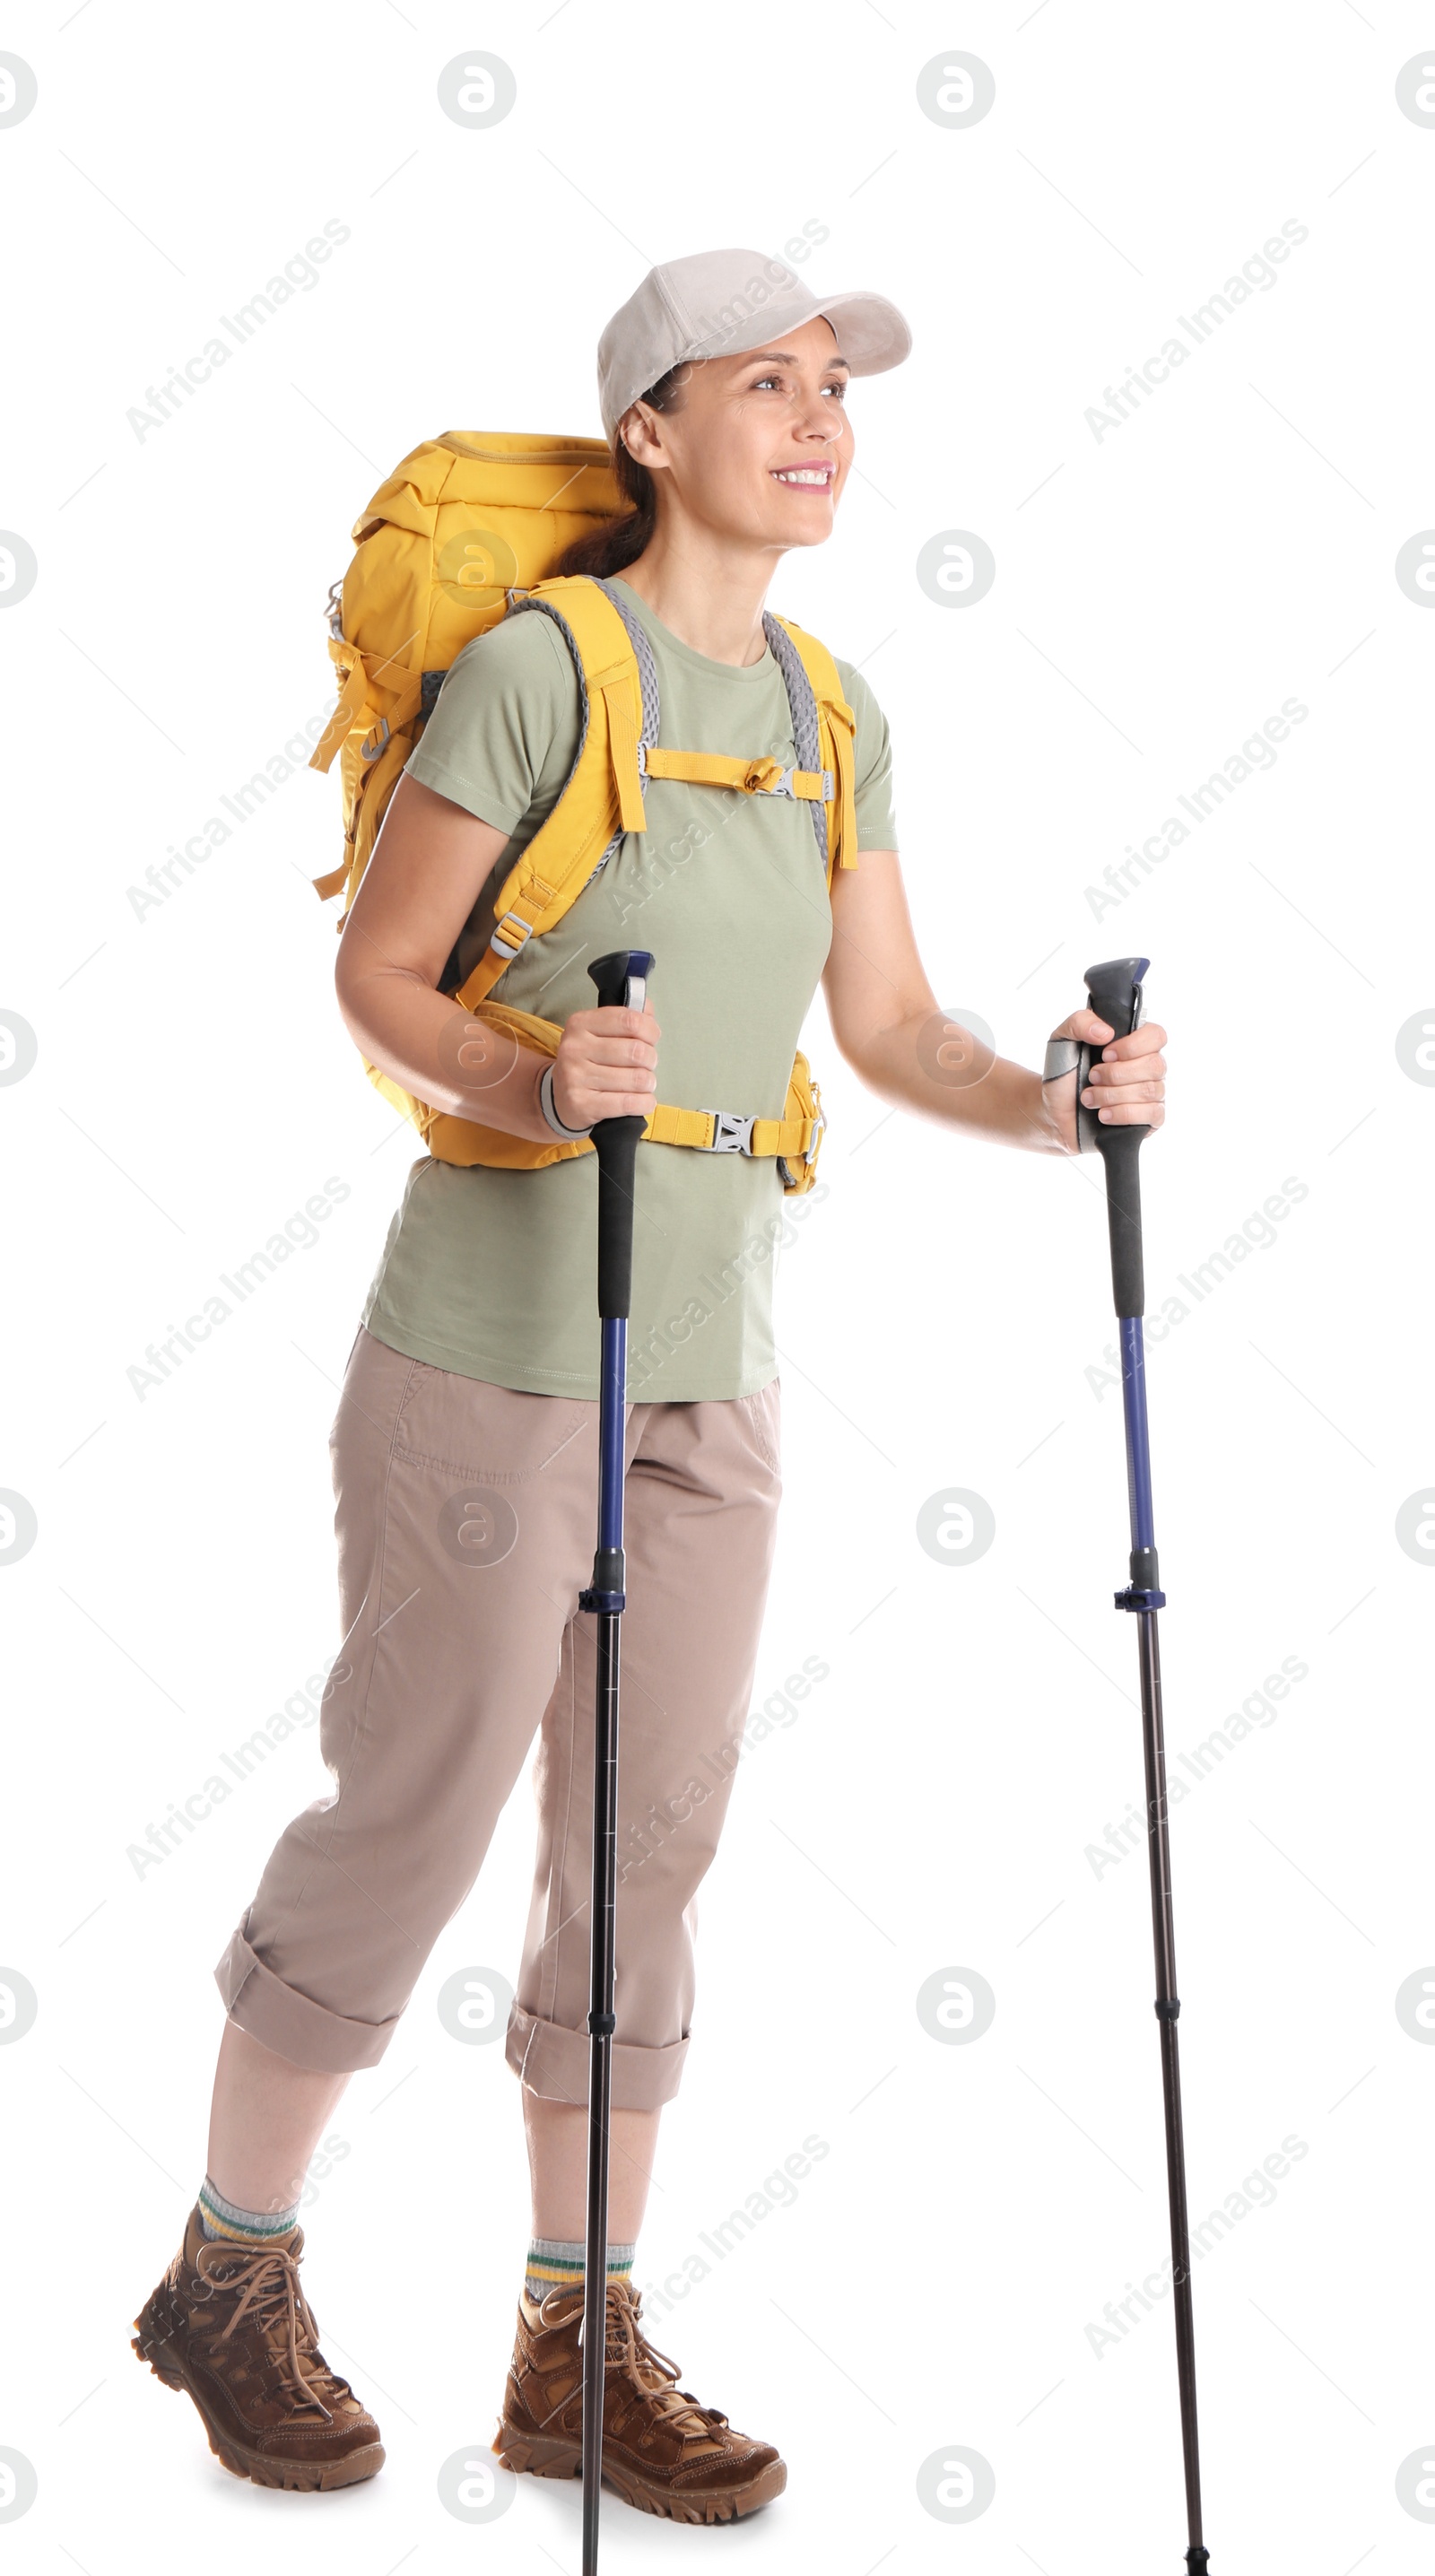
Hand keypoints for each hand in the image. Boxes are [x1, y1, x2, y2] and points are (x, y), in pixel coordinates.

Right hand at [551, 995, 661, 1127]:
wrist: (561, 1098)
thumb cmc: (591, 1061)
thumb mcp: (601, 1032)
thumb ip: (629, 1016)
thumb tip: (647, 1009)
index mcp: (581, 1023)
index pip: (631, 1020)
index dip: (650, 1031)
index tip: (651, 1039)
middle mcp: (574, 1048)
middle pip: (637, 1051)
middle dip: (651, 1060)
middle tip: (646, 1065)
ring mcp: (575, 1077)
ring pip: (637, 1079)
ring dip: (648, 1084)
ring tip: (641, 1084)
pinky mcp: (582, 1104)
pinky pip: (630, 1103)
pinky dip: (645, 1103)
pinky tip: (642, 1100)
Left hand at [1044, 1006, 1166, 1155]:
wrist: (1053, 1111)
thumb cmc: (1063, 1074)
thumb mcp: (1063, 1039)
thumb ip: (1080, 1023)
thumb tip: (1107, 1032)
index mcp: (1133, 1043)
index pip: (1156, 1035)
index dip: (1133, 1045)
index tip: (1106, 1054)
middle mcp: (1147, 1067)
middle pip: (1154, 1065)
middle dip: (1116, 1074)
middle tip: (1092, 1077)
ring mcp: (1150, 1094)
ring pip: (1150, 1091)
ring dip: (1112, 1095)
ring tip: (1089, 1098)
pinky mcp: (1148, 1119)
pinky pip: (1153, 1114)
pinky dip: (1124, 1114)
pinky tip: (1104, 1115)